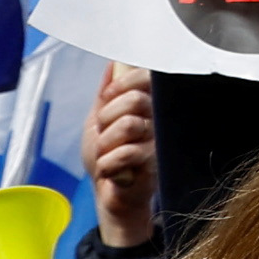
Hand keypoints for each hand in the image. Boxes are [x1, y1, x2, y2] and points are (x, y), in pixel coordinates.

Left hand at [88, 66, 159, 253]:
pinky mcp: (157, 164)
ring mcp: (161, 141)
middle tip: (104, 134)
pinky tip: (112, 172)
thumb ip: (106, 93)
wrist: (110, 196)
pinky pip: (126, 153)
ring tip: (107, 155)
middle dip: (108, 118)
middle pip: (136, 100)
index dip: (122, 84)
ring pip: (130, 125)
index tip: (107, 99)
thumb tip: (114, 63)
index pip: (146, 77)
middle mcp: (160, 119)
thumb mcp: (97, 121)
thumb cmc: (107, 158)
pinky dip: (108, 164)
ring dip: (106, 144)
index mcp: (148, 104)